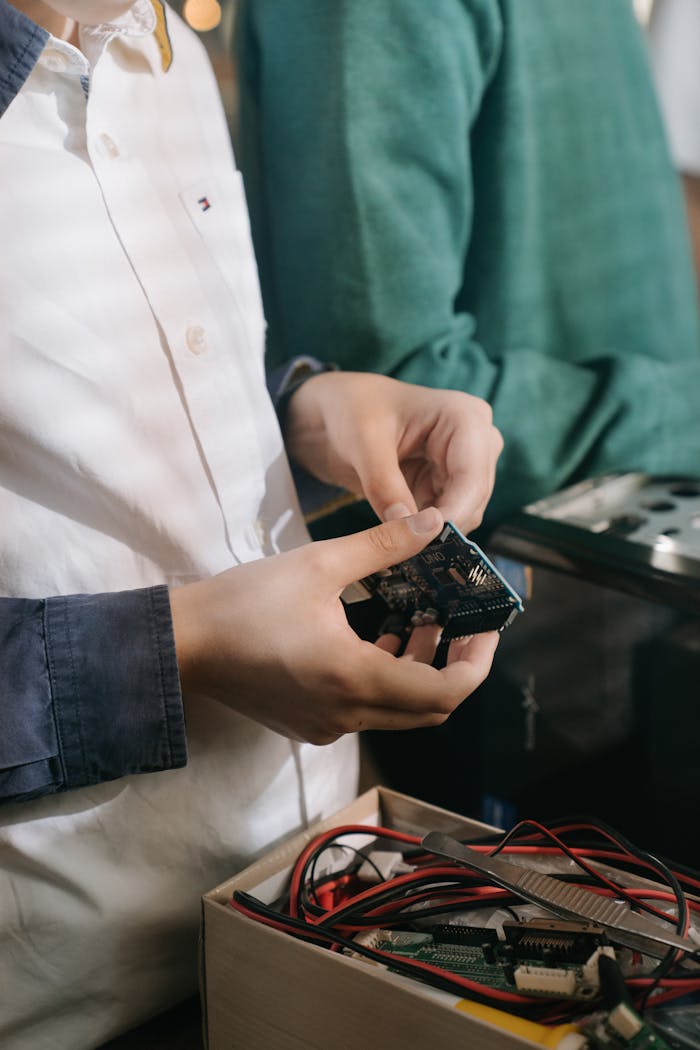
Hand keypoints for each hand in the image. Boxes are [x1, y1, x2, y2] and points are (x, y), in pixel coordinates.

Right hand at [169, 509, 498, 744]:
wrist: (182, 644)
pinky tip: (380, 637)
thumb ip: (384, 544)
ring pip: (399, 711)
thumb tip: (436, 523)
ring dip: (421, 671)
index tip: (485, 629)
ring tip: (423, 621)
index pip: (445, 692)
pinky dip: (388, 679)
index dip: (476, 663)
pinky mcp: (308, 723)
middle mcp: (347, 714)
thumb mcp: (319, 563)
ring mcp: (327, 725)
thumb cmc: (245, 602)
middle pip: (429, 709)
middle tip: (462, 625)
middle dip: (455, 667)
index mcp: (356, 678)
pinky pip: (368, 711)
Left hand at [284, 371, 502, 533]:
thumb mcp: (363, 443)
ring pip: (463, 514)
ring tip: (395, 542)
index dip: (450, 514)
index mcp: (465, 417)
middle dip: (439, 525)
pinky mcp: (451, 485)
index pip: (471, 477)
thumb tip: (405, 530)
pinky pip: (447, 518)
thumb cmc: (354, 410)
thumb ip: (384, 485)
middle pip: (472, 500)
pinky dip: (424, 530)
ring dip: (431, 531)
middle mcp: (477, 440)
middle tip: (401, 548)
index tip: (420, 541)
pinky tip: (399, 535)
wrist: (340, 411)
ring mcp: (467, 464)